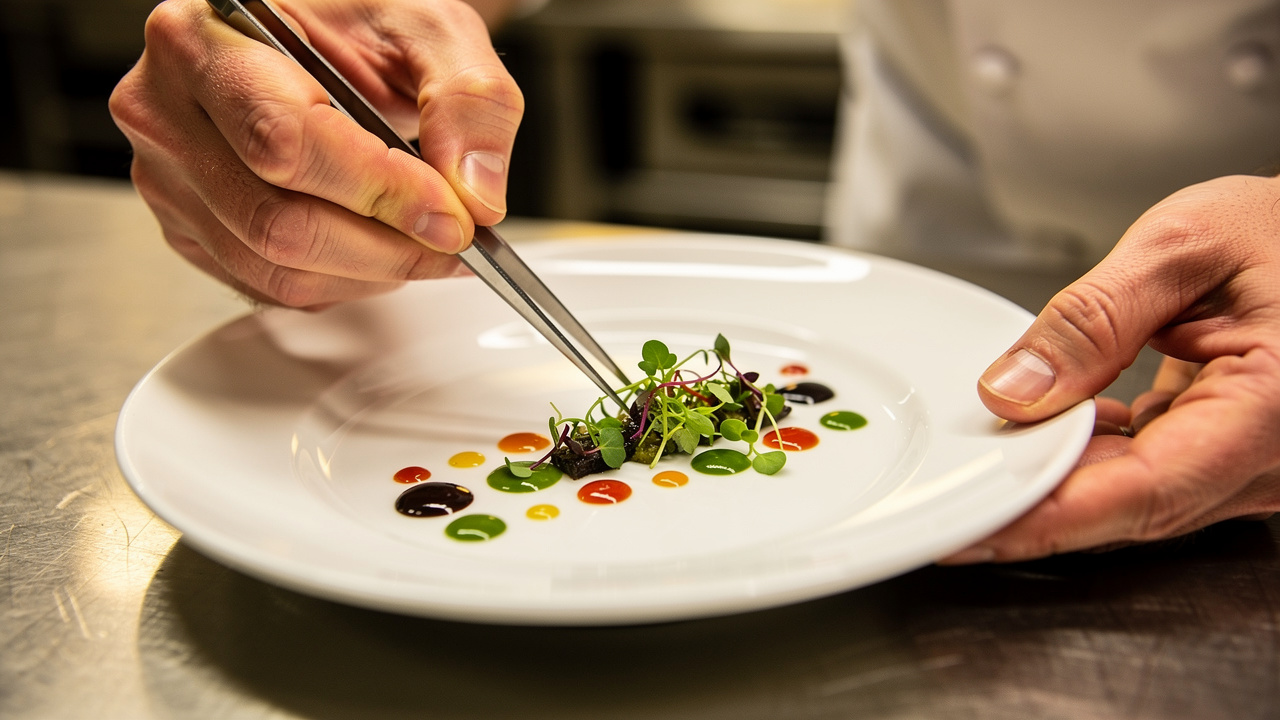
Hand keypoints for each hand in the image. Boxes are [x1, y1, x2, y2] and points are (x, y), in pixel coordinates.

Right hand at [110, 0, 523, 307]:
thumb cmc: (359, 20)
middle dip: (386, 246)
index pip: (285, 142)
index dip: (378, 191)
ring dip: (371, 272)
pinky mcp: (190, 228)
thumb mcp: (430, 29)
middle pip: (277, 222)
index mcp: (205, 39)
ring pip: (276, 268)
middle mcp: (167, 111)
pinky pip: (270, 287)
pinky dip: (342, 282)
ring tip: (423, 242)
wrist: (323, 36)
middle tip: (452, 238)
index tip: (448, 213)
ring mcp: (170, 179)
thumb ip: (468, 101)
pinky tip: (377, 248)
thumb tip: (474, 196)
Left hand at [944, 174, 1279, 562]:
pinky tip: (1051, 427)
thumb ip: (1094, 319)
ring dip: (1058, 476)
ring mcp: (1251, 461)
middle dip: (1033, 504)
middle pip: (1131, 506)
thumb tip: (1014, 389)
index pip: (1142, 491)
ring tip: (983, 455)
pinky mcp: (1226, 449)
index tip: (971, 528)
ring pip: (1135, 496)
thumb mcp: (1182, 247)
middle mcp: (1270, 456)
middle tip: (949, 497)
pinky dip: (1091, 454)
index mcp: (1270, 408)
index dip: (1048, 517)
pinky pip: (1148, 470)